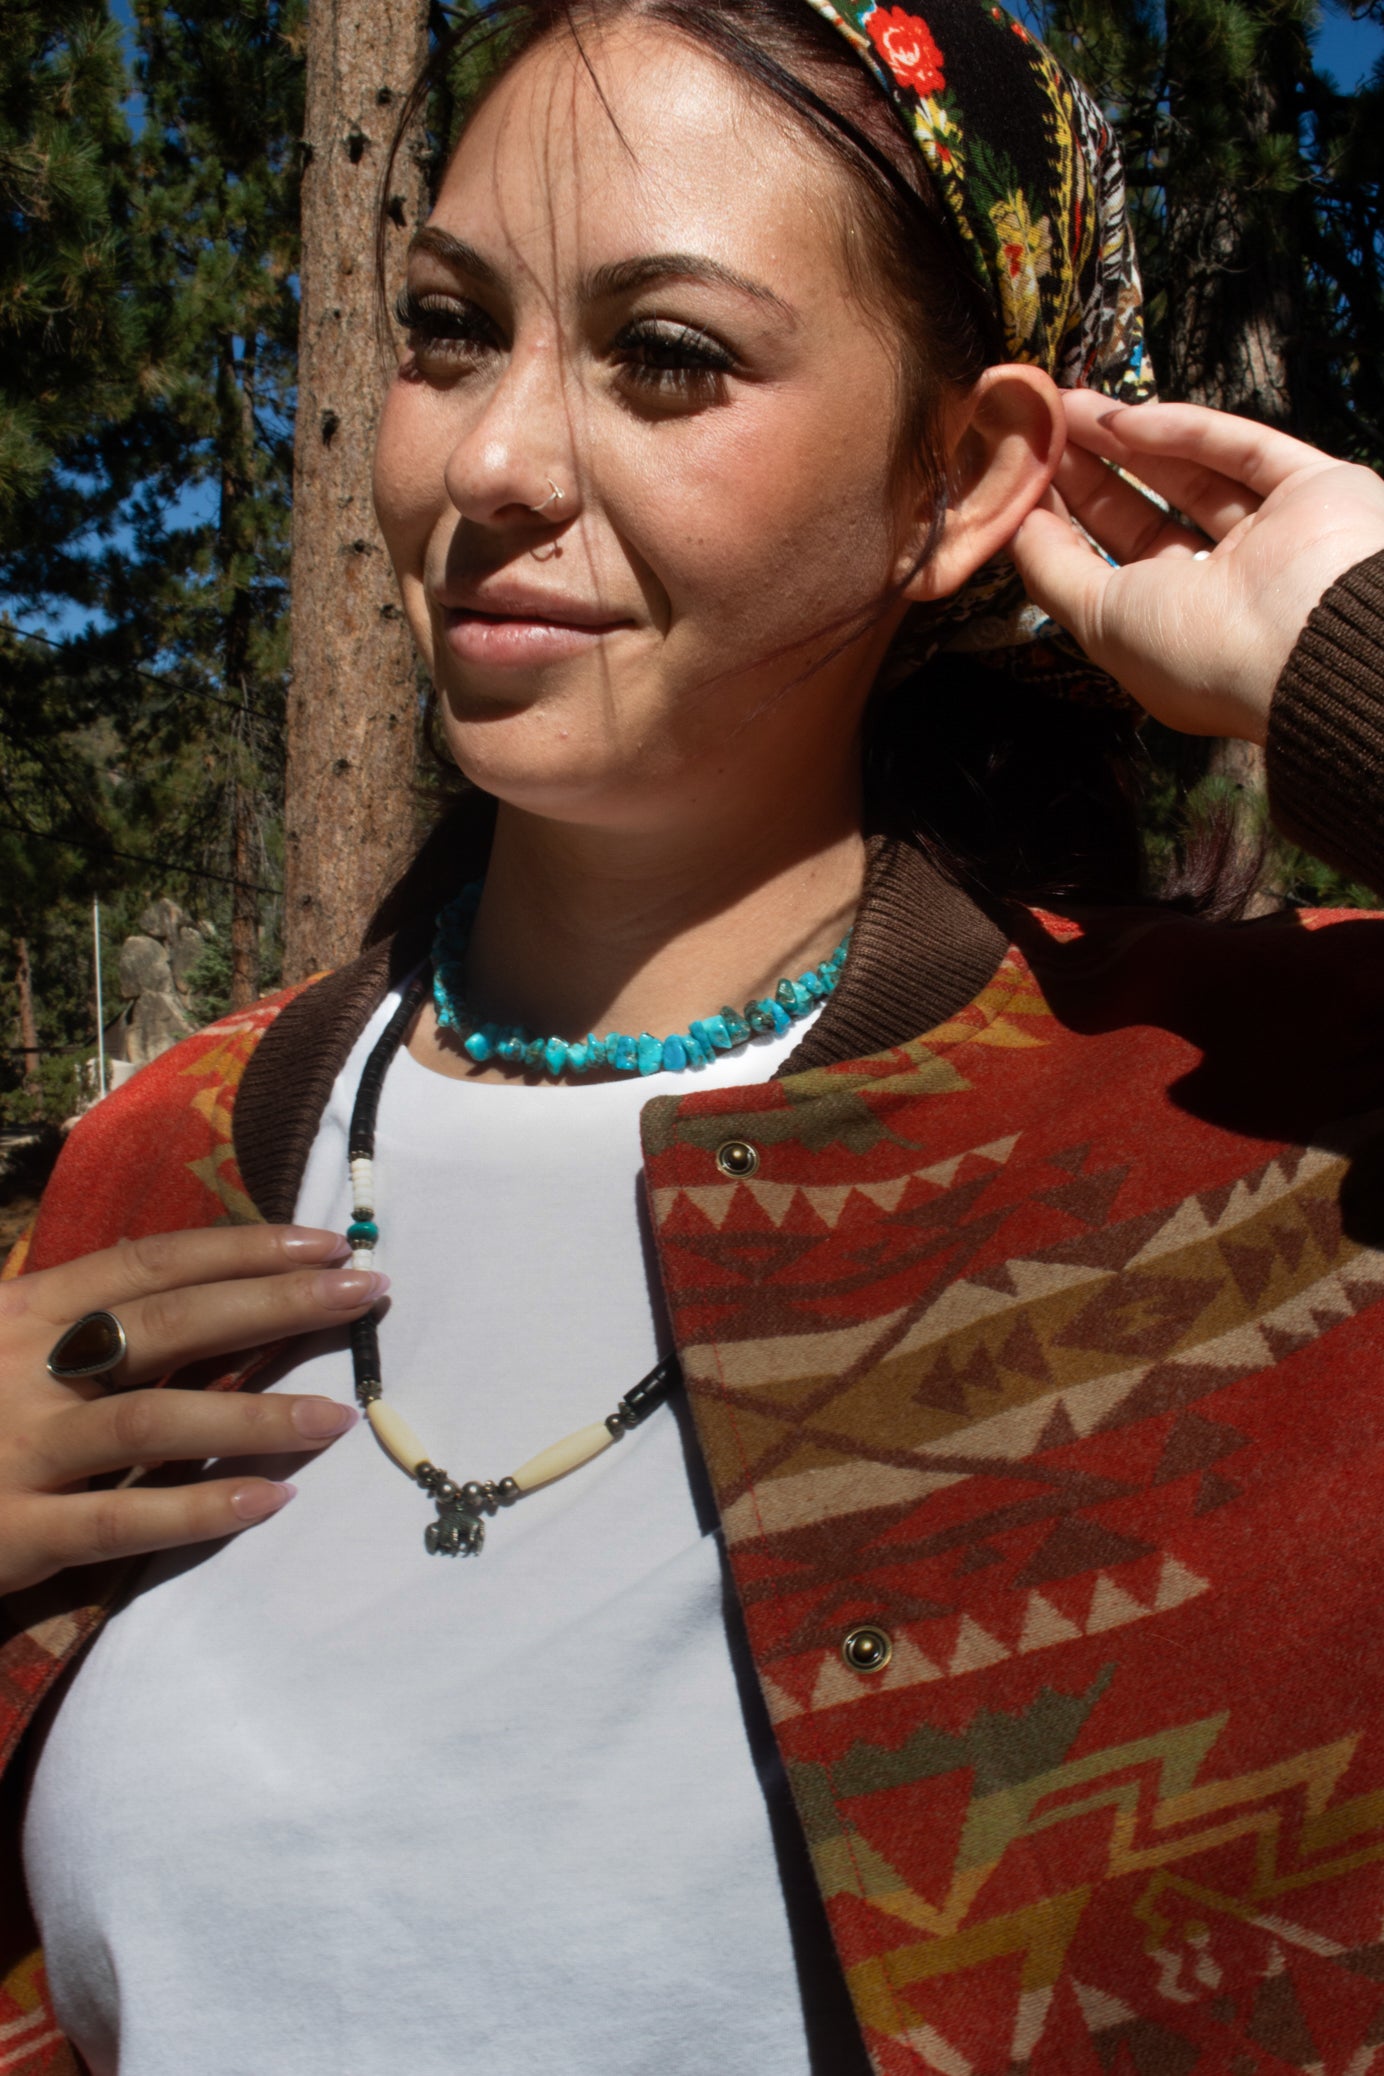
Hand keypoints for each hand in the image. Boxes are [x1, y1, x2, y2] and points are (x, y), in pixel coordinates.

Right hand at [0, 1225, 384, 1595]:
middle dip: (276, 1303)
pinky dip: (196, 1508)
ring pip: (154, 1417)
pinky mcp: (9, 1533)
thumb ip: (76, 1327)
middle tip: (368, 1291)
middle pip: (171, 1322)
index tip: (325, 1243)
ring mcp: (16, 1449)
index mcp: (21, 1310)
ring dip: (254, 1412)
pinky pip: (118, 1521)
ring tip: (337, 1414)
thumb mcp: (0, 1347)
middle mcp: (22, 1367)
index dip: (242, 1248)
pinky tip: (266, 1502)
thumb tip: (198, 1294)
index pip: (150, 1263)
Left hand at [1009, 392, 1383, 742]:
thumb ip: (1053, 569)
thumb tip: (1017, 522)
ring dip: (1126, 440)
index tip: (1021, 485)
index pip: (1110, 569)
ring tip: (1064, 407)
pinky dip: (1185, 430)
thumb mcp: (1101, 620)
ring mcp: (1272, 536)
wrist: (1311, 642)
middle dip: (1089, 475)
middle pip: (1145, 517)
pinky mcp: (1312, 488)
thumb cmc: (1198, 650)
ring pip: (1190, 475)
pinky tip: (1122, 417)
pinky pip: (1242, 449)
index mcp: (1175, 633)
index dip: (1063, 526)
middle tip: (1038, 434)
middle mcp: (1224, 589)